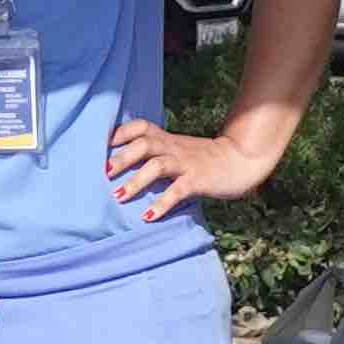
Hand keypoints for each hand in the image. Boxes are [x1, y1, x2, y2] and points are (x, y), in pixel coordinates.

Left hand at [106, 110, 289, 222]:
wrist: (241, 160)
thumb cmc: (204, 158)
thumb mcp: (178, 149)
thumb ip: (156, 152)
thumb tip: (123, 164)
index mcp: (167, 139)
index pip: (141, 127)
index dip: (121, 133)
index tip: (102, 145)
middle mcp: (174, 148)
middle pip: (144, 144)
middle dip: (122, 157)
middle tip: (104, 172)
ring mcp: (186, 164)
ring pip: (157, 166)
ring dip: (136, 181)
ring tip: (119, 196)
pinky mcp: (198, 180)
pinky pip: (177, 190)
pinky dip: (162, 203)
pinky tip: (148, 216)